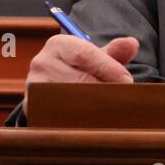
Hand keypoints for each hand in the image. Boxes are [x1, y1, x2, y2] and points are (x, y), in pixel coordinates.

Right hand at [22, 35, 138, 116]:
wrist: (50, 86)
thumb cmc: (78, 68)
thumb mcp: (96, 57)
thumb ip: (114, 52)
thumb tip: (132, 44)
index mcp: (59, 44)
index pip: (86, 54)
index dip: (110, 69)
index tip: (127, 81)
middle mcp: (42, 62)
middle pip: (80, 79)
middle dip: (105, 90)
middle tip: (122, 100)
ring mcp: (34, 85)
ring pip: (71, 99)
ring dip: (94, 107)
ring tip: (109, 110)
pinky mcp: (32, 107)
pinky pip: (60, 116)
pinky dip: (79, 120)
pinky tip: (92, 120)